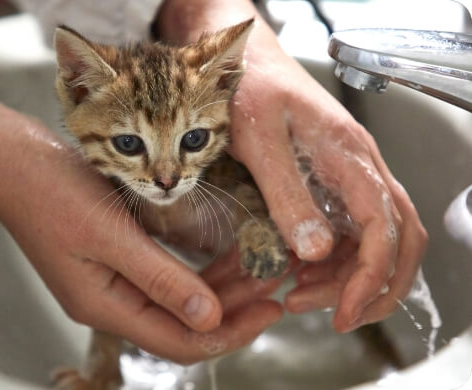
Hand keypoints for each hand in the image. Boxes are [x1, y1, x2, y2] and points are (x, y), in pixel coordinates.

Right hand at [0, 60, 282, 363]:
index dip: (231, 332)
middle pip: (184, 321)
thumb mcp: (109, 235)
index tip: (272, 309)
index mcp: (105, 305)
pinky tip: (224, 251)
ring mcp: (113, 279)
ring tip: (259, 266)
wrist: (12, 160)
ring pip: (179, 297)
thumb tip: (210, 318)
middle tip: (275, 284)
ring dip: (221, 285)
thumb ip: (160, 278)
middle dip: (235, 306)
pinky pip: (167, 273)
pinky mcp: (116, 257)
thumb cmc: (50, 191)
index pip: (180, 341)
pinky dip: (200, 266)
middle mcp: (111, 299)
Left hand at [157, 0, 427, 332]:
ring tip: (300, 294)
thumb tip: (314, 250)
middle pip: (398, 239)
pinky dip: (331, 260)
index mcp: (349, 156)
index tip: (345, 313)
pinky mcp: (327, 180)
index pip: (386, 227)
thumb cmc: (249, 86)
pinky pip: (346, 228)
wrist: (240, 61)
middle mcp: (358, 167)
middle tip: (332, 315)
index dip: (372, 277)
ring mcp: (346, 175)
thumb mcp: (259, 139)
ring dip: (348, 277)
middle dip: (374, 286)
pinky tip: (299, 270)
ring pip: (373, 239)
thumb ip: (287, 193)